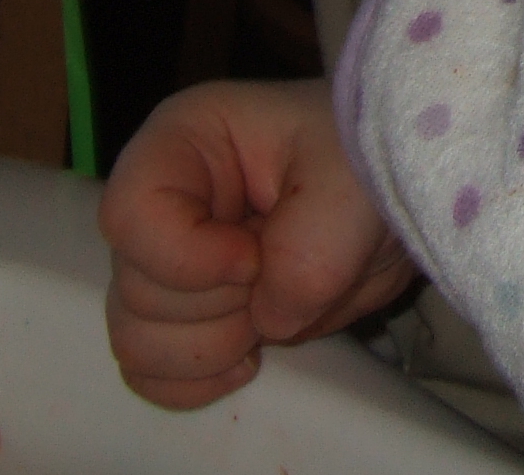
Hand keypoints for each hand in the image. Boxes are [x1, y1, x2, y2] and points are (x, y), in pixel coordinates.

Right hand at [100, 77, 418, 409]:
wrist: (392, 205)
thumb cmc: (367, 164)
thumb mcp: (352, 192)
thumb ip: (306, 261)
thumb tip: (264, 319)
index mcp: (183, 143)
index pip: (131, 216)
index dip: (188, 256)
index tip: (255, 256)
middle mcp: (161, 203)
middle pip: (136, 290)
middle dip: (220, 304)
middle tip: (284, 273)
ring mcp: (168, 263)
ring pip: (136, 339)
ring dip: (213, 345)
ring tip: (274, 310)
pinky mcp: (186, 315)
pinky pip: (149, 371)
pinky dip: (196, 380)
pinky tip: (250, 355)